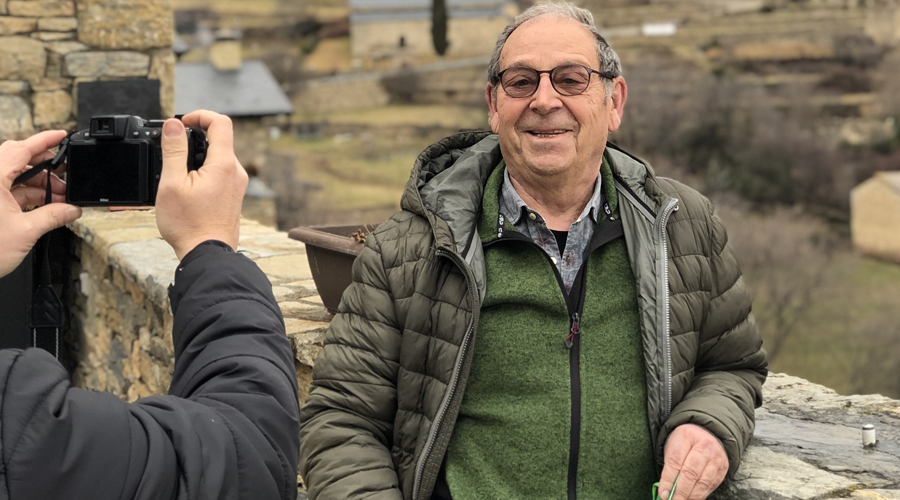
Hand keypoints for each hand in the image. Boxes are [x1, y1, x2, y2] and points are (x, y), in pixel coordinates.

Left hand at [0, 131, 81, 277]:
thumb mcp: (26, 231)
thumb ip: (53, 216)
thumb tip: (71, 210)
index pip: (21, 148)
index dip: (44, 140)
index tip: (62, 135)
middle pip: (18, 160)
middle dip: (46, 167)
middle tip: (66, 175)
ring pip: (14, 176)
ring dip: (38, 184)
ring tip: (59, 198)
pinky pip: (8, 190)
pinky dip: (26, 195)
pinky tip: (44, 206)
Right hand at [156, 110, 247, 260]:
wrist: (207, 255)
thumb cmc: (189, 225)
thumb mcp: (172, 184)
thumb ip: (173, 151)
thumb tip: (173, 125)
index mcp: (223, 165)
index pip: (221, 123)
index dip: (200, 115)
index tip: (181, 122)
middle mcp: (235, 173)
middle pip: (219, 140)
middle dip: (195, 138)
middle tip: (173, 148)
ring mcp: (237, 186)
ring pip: (218, 158)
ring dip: (197, 157)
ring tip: (177, 173)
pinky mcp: (233, 196)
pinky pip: (219, 173)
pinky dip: (203, 172)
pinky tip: (187, 187)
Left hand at [658, 424, 727, 499]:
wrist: (706, 433)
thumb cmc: (685, 442)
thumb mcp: (673, 446)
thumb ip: (669, 467)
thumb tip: (666, 490)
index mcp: (686, 436)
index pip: (675, 461)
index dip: (668, 479)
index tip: (663, 493)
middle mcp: (704, 446)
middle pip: (691, 473)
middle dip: (680, 491)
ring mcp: (716, 457)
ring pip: (702, 482)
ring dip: (691, 495)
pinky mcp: (723, 468)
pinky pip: (710, 485)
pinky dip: (700, 495)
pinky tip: (691, 497)